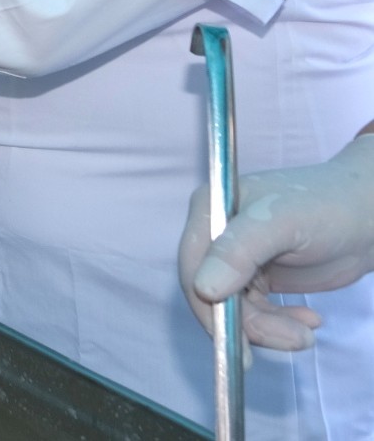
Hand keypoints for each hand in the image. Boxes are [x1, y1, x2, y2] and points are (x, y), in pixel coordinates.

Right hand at [178, 133, 373, 350]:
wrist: (368, 215)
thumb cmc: (326, 207)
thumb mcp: (281, 224)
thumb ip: (239, 252)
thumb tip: (203, 289)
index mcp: (210, 210)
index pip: (193, 266)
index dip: (209, 305)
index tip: (236, 342)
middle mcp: (216, 234)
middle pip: (213, 292)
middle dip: (248, 323)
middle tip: (293, 339)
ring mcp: (238, 257)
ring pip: (235, 308)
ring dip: (269, 328)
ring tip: (306, 333)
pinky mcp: (258, 276)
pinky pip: (255, 311)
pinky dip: (279, 323)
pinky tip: (309, 320)